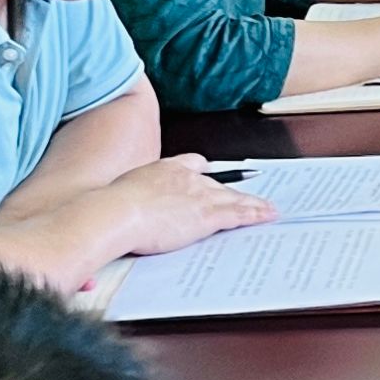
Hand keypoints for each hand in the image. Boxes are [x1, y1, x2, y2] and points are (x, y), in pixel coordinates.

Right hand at [108, 154, 277, 258]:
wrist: (117, 213)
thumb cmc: (112, 208)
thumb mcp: (123, 194)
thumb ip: (135, 197)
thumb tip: (127, 207)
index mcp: (165, 169)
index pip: (193, 163)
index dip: (202, 173)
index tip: (207, 177)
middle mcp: (187, 178)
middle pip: (218, 183)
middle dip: (230, 193)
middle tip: (244, 200)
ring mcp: (200, 195)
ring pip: (234, 197)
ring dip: (252, 204)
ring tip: (267, 209)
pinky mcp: (208, 214)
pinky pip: (239, 212)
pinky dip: (256, 214)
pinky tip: (268, 215)